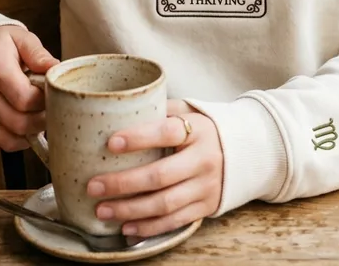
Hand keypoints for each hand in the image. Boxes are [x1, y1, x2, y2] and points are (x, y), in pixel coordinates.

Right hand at [0, 25, 57, 150]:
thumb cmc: (0, 44)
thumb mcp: (20, 38)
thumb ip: (39, 54)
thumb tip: (57, 69)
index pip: (25, 98)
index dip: (45, 100)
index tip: (54, 92)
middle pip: (19, 121)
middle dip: (43, 119)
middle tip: (54, 107)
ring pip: (11, 136)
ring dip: (33, 131)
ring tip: (44, 115)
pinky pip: (2, 141)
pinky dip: (20, 139)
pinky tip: (31, 127)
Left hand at [86, 100, 223, 236]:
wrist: (245, 151)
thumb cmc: (204, 128)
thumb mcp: (189, 112)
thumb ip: (160, 111)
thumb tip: (119, 111)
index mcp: (198, 130)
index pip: (167, 132)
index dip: (139, 137)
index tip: (111, 143)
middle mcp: (204, 159)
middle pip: (160, 175)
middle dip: (123, 183)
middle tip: (94, 185)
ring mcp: (206, 186)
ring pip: (164, 204)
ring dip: (130, 210)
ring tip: (102, 210)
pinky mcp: (205, 207)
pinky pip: (174, 221)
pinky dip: (148, 227)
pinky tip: (125, 226)